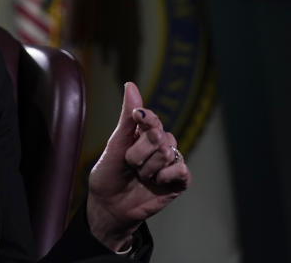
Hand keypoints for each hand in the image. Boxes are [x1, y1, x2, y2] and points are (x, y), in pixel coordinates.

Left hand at [86, 82, 190, 250]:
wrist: (109, 206)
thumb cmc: (109, 174)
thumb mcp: (115, 144)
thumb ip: (127, 117)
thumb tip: (130, 84)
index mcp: (143, 133)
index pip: (152, 118)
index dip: (147, 118)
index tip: (139, 116)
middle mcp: (160, 144)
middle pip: (159, 136)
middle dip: (139, 153)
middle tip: (130, 164)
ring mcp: (170, 162)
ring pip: (168, 152)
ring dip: (148, 168)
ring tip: (141, 176)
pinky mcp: (179, 181)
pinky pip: (181, 169)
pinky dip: (166, 176)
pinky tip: (156, 182)